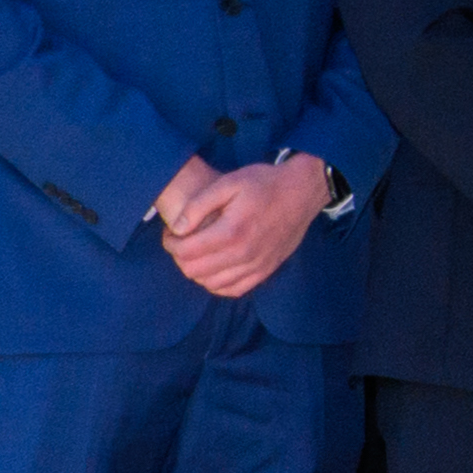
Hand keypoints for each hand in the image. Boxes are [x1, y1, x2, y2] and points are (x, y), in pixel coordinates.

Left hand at [152, 148, 338, 298]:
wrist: (302, 192)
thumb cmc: (264, 184)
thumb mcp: (228, 182)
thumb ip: (198, 205)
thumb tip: (178, 228)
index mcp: (231, 231)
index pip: (186, 251)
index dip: (170, 243)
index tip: (172, 232)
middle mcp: (243, 255)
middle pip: (194, 271)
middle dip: (180, 257)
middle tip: (182, 241)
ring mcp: (256, 266)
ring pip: (211, 284)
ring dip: (197, 270)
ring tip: (198, 252)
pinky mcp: (265, 271)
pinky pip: (233, 289)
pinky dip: (217, 283)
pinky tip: (215, 267)